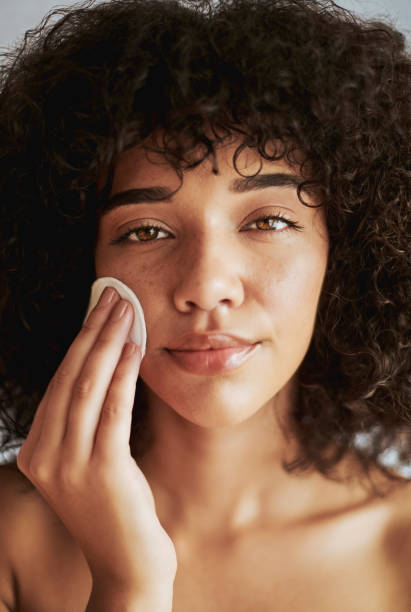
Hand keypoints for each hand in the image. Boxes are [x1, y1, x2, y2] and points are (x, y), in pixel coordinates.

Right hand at [17, 287, 176, 593]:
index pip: (58, 383)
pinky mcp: (102, 470)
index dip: (80, 341)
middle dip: (93, 331)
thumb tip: (106, 365)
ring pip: (87, 387)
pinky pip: (112, 410)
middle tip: (113, 296)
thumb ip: (85, 424)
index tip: (98, 310)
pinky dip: (123, 374)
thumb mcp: (89, 462)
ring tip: (127, 311)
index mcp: (35, 452)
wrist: (127, 566)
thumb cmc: (114, 508)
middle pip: (69, 378)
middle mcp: (43, 456)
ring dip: (109, 342)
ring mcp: (69, 465)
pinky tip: (135, 348)